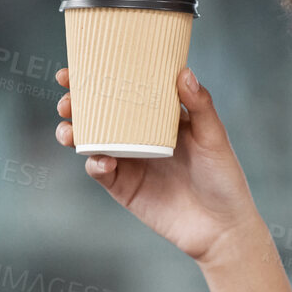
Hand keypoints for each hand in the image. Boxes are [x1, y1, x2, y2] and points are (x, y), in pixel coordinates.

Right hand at [55, 67, 263, 263]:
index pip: (125, 88)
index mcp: (158, 116)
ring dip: (73, 132)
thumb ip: (201, 106)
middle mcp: (139, 135)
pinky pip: (100, 171)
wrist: (220, 228)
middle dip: (76, 102)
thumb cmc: (223, 178)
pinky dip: (95, 163)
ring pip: (91, 140)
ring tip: (69, 130)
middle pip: (99, 113)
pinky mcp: (124, 187)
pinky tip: (101, 160)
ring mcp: (129, 161)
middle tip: (68, 98)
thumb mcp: (214, 138)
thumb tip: (184, 72)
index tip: (80, 64)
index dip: (99, 75)